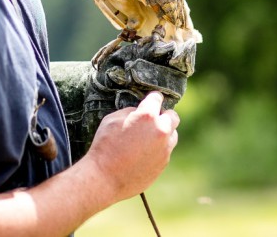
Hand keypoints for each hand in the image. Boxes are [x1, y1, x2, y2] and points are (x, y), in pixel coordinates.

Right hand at [71, 36, 193, 160]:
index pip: (157, 98)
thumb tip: (140, 112)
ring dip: (163, 133)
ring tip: (146, 139)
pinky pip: (165, 151)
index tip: (148, 102)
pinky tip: (143, 153)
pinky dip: (158, 149)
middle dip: (163, 115)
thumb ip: (131, 112)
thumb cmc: (104, 145)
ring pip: (172, 135)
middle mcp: (161, 130)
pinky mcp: (163, 164)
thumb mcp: (112, 119)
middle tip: (151, 120)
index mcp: (147, 115)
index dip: (151, 99)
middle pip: (172, 116)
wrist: (104, 178)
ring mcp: (164, 148)